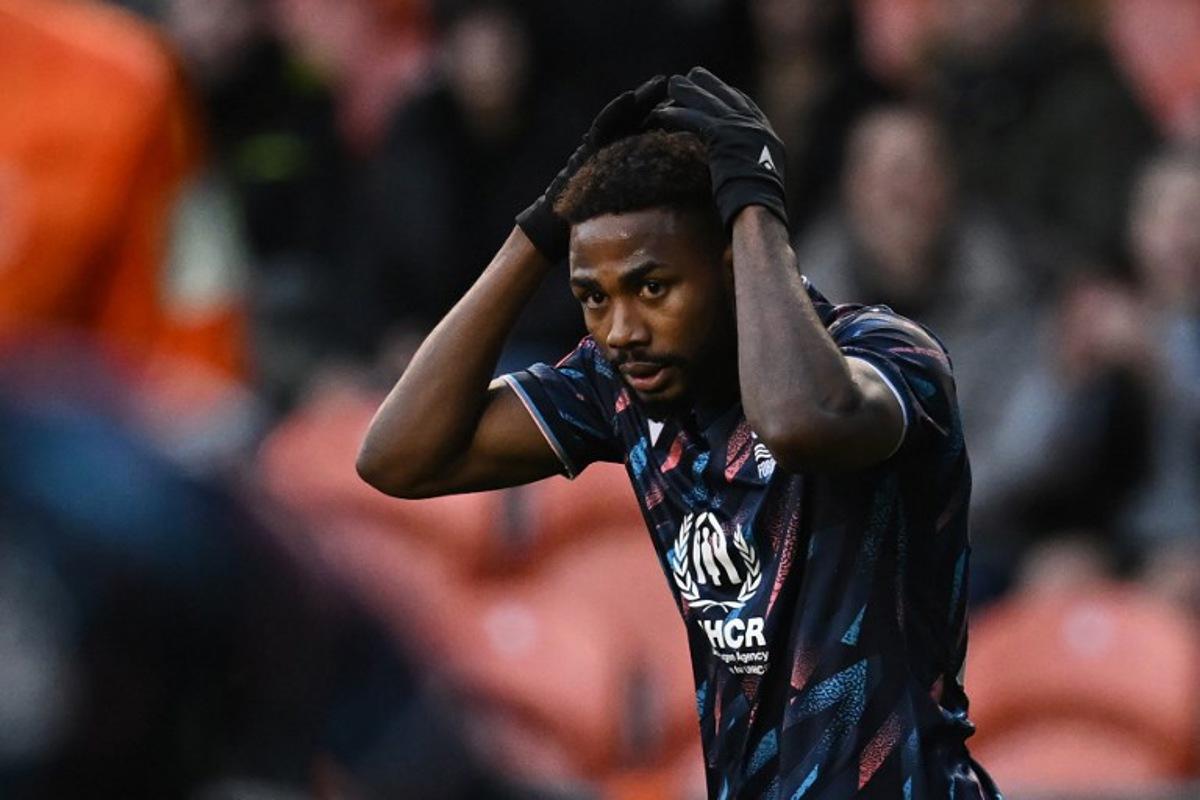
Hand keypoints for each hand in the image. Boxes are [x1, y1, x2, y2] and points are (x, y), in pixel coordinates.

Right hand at [516, 75, 666, 260]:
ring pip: (623, 117)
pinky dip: (615, 111)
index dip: (671, 119)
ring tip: (660, 82)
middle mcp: (609, 148)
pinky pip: (601, 126)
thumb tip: (684, 202)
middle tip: (684, 82)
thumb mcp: (626, 205)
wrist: (554, 228)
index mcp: (623, 159)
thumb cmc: (590, 222)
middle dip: (659, 101)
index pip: (650, 133)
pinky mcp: (585, 149)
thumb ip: (647, 194)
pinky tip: (630, 98)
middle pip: (639, 119)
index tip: (695, 103)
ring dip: (641, 98)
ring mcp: (596, 147)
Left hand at [649, 66, 786, 229]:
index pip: (750, 109)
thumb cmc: (759, 212)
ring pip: (711, 104)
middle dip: (711, 85)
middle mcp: (758, 129)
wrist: (759, 211)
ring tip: (672, 83)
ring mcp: (742, 129)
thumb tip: (743, 180)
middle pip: (730, 98)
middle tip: (694, 73)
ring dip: (690, 93)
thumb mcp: (760, 186)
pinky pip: (695, 120)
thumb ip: (750, 172)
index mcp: (769, 139)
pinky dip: (677, 115)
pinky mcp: (724, 136)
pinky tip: (661, 113)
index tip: (721, 89)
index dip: (732, 96)